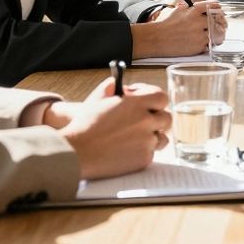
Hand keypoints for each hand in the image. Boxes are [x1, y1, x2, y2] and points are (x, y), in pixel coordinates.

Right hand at [52, 79, 171, 179]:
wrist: (76, 153)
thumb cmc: (84, 125)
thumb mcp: (97, 98)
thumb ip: (112, 86)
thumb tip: (121, 85)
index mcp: (136, 103)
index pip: (161, 97)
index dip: (154, 99)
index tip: (145, 102)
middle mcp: (145, 121)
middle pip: (166, 118)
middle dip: (156, 118)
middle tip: (143, 121)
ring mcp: (146, 141)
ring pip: (161, 138)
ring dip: (152, 136)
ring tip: (136, 137)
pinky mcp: (143, 159)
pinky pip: (151, 153)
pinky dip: (142, 151)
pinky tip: (127, 150)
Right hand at [131, 0, 221, 57]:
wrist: (158, 39)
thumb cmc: (167, 24)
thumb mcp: (179, 10)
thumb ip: (192, 8)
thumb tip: (204, 7)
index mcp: (194, 11)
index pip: (213, 5)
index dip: (219, 8)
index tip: (220, 11)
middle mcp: (198, 22)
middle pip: (218, 21)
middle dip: (222, 23)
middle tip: (223, 25)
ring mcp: (199, 35)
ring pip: (216, 34)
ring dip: (218, 35)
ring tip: (218, 36)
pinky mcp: (198, 47)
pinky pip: (210, 44)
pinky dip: (210, 43)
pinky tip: (207, 42)